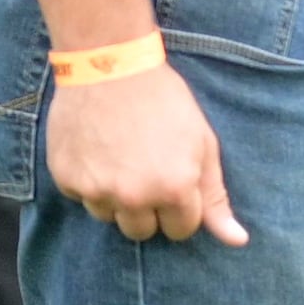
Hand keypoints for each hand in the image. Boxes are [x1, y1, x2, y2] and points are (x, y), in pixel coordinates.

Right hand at [44, 58, 242, 242]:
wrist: (109, 62)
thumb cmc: (162, 99)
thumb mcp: (202, 143)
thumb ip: (215, 197)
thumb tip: (237, 242)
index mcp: (174, 190)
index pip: (181, 230)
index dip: (179, 204)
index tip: (171, 178)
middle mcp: (134, 197)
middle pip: (142, 232)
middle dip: (146, 208)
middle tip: (142, 167)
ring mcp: (96, 189)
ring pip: (108, 216)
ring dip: (114, 196)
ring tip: (116, 155)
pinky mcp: (66, 178)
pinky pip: (79, 196)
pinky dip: (86, 179)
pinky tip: (94, 147)